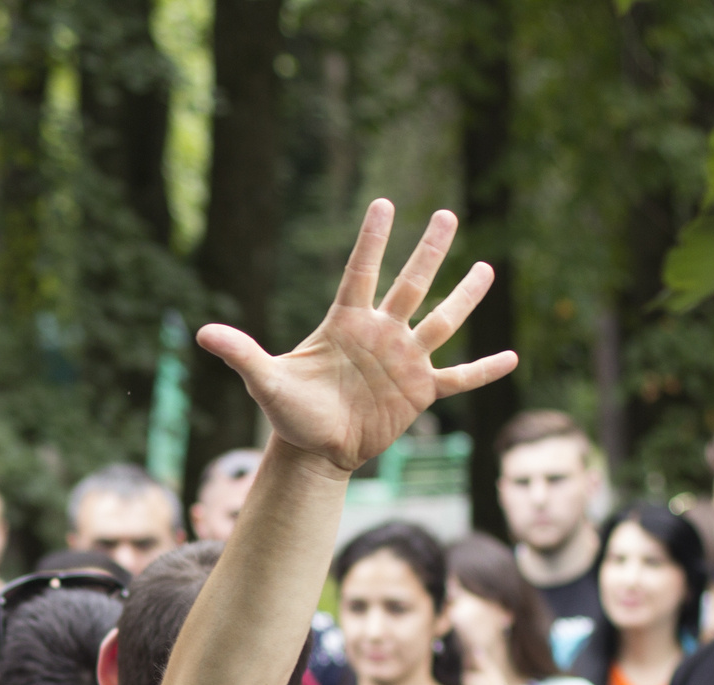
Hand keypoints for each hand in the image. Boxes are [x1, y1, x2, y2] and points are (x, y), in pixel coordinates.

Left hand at [196, 200, 516, 474]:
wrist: (314, 451)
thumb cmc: (290, 412)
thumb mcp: (265, 383)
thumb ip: (241, 354)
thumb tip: (201, 333)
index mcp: (345, 323)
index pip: (360, 273)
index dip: (372, 241)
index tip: (384, 204)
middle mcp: (380, 334)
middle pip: (410, 285)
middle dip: (428, 252)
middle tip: (447, 215)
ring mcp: (404, 361)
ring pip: (440, 323)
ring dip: (463, 299)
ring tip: (486, 269)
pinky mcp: (420, 392)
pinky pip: (459, 378)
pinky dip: (483, 370)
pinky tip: (513, 356)